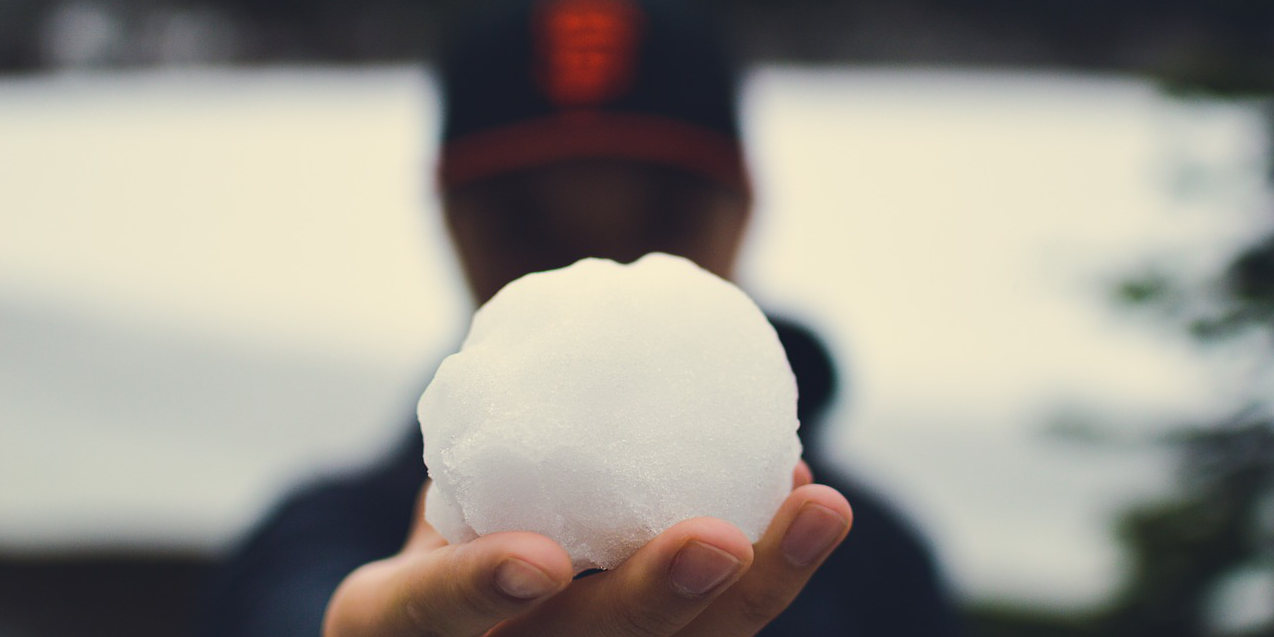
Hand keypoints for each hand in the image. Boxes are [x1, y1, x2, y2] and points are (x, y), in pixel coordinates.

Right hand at [324, 461, 850, 636]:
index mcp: (397, 626)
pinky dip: (764, 572)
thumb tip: (588, 340)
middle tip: (722, 541)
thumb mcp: (440, 482)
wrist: (470, 592)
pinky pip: (713, 628)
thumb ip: (485, 441)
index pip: (424, 614)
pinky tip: (805, 505)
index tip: (545, 559)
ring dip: (757, 589)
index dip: (478, 592)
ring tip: (819, 508)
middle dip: (653, 605)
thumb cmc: (453, 517)